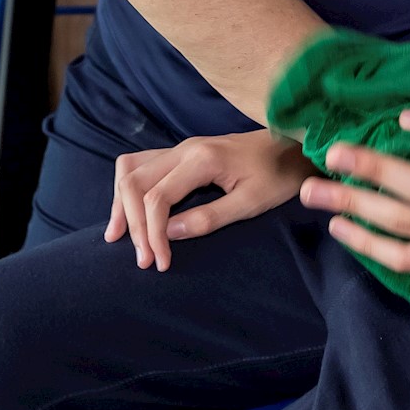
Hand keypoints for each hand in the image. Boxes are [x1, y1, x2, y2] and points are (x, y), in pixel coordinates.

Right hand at [105, 130, 313, 270]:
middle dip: (131, 222)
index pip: (157, 197)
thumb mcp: (251, 203)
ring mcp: (180, 147)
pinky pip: (141, 165)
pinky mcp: (182, 152)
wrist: (292, 147)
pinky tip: (128, 211)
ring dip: (121, 203)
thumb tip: (169, 233)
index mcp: (201, 159)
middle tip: (141, 259)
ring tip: (117, 236)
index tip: (159, 262)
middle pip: (135, 182)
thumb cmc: (277, 176)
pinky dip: (129, 189)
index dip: (152, 233)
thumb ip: (209, 217)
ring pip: (131, 169)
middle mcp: (184, 148)